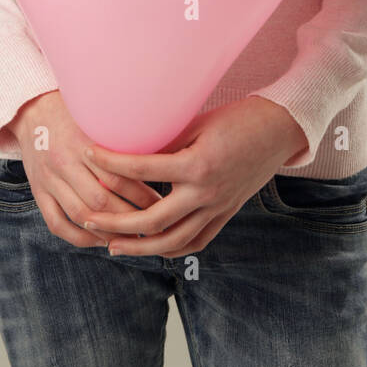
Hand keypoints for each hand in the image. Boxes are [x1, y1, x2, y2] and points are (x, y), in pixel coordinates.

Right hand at [8, 90, 163, 247]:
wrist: (31, 110)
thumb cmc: (73, 111)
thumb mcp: (96, 116)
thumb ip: (121, 133)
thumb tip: (161, 146)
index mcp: (83, 143)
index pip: (118, 177)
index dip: (142, 195)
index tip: (163, 204)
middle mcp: (65, 162)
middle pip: (101, 200)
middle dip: (131, 218)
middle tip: (154, 225)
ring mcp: (49, 180)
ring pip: (81, 216)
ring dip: (109, 231)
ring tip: (131, 238)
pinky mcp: (38, 192)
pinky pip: (56, 224)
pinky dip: (79, 237)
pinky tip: (99, 240)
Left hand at [80, 97, 308, 257]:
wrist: (279, 130)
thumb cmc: (238, 118)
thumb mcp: (198, 123)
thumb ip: (166, 140)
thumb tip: (128, 144)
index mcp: (196, 166)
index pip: (142, 170)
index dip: (111, 163)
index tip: (88, 154)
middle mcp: (206, 194)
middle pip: (151, 220)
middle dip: (115, 222)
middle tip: (88, 218)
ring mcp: (217, 208)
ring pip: (172, 242)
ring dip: (138, 247)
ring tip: (111, 245)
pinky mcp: (225, 214)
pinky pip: (195, 242)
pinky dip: (171, 248)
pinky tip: (152, 247)